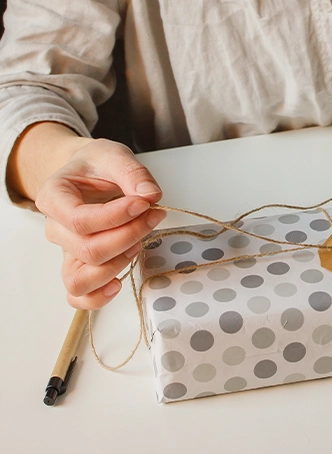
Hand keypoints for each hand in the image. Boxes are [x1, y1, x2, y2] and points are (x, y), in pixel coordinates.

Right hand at [34, 139, 165, 308]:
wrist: (89, 174)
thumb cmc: (97, 166)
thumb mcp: (114, 155)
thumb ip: (133, 173)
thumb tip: (150, 196)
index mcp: (54, 197)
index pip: (80, 220)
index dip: (116, 217)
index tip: (144, 203)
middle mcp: (55, 228)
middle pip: (87, 250)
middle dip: (128, 236)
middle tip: (154, 216)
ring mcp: (66, 250)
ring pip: (79, 279)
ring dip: (117, 266)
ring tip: (139, 243)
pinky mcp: (79, 265)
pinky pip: (78, 295)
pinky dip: (97, 297)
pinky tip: (119, 282)